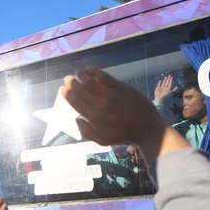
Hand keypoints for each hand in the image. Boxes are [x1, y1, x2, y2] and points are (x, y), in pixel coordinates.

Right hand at [61, 66, 188, 164]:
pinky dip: (95, 72)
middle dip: (72, 83)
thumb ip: (86, 132)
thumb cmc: (123, 135)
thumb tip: (76, 119)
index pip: (75, 102)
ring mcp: (111, 94)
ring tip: (77, 73)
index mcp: (93, 118)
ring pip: (91, 82)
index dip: (67, 94)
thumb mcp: (102, 140)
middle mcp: (100, 104)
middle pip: (81, 91)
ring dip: (81, 76)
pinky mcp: (121, 87)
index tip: (63, 89)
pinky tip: (89, 68)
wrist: (146, 127)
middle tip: (67, 79)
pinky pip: (105, 77)